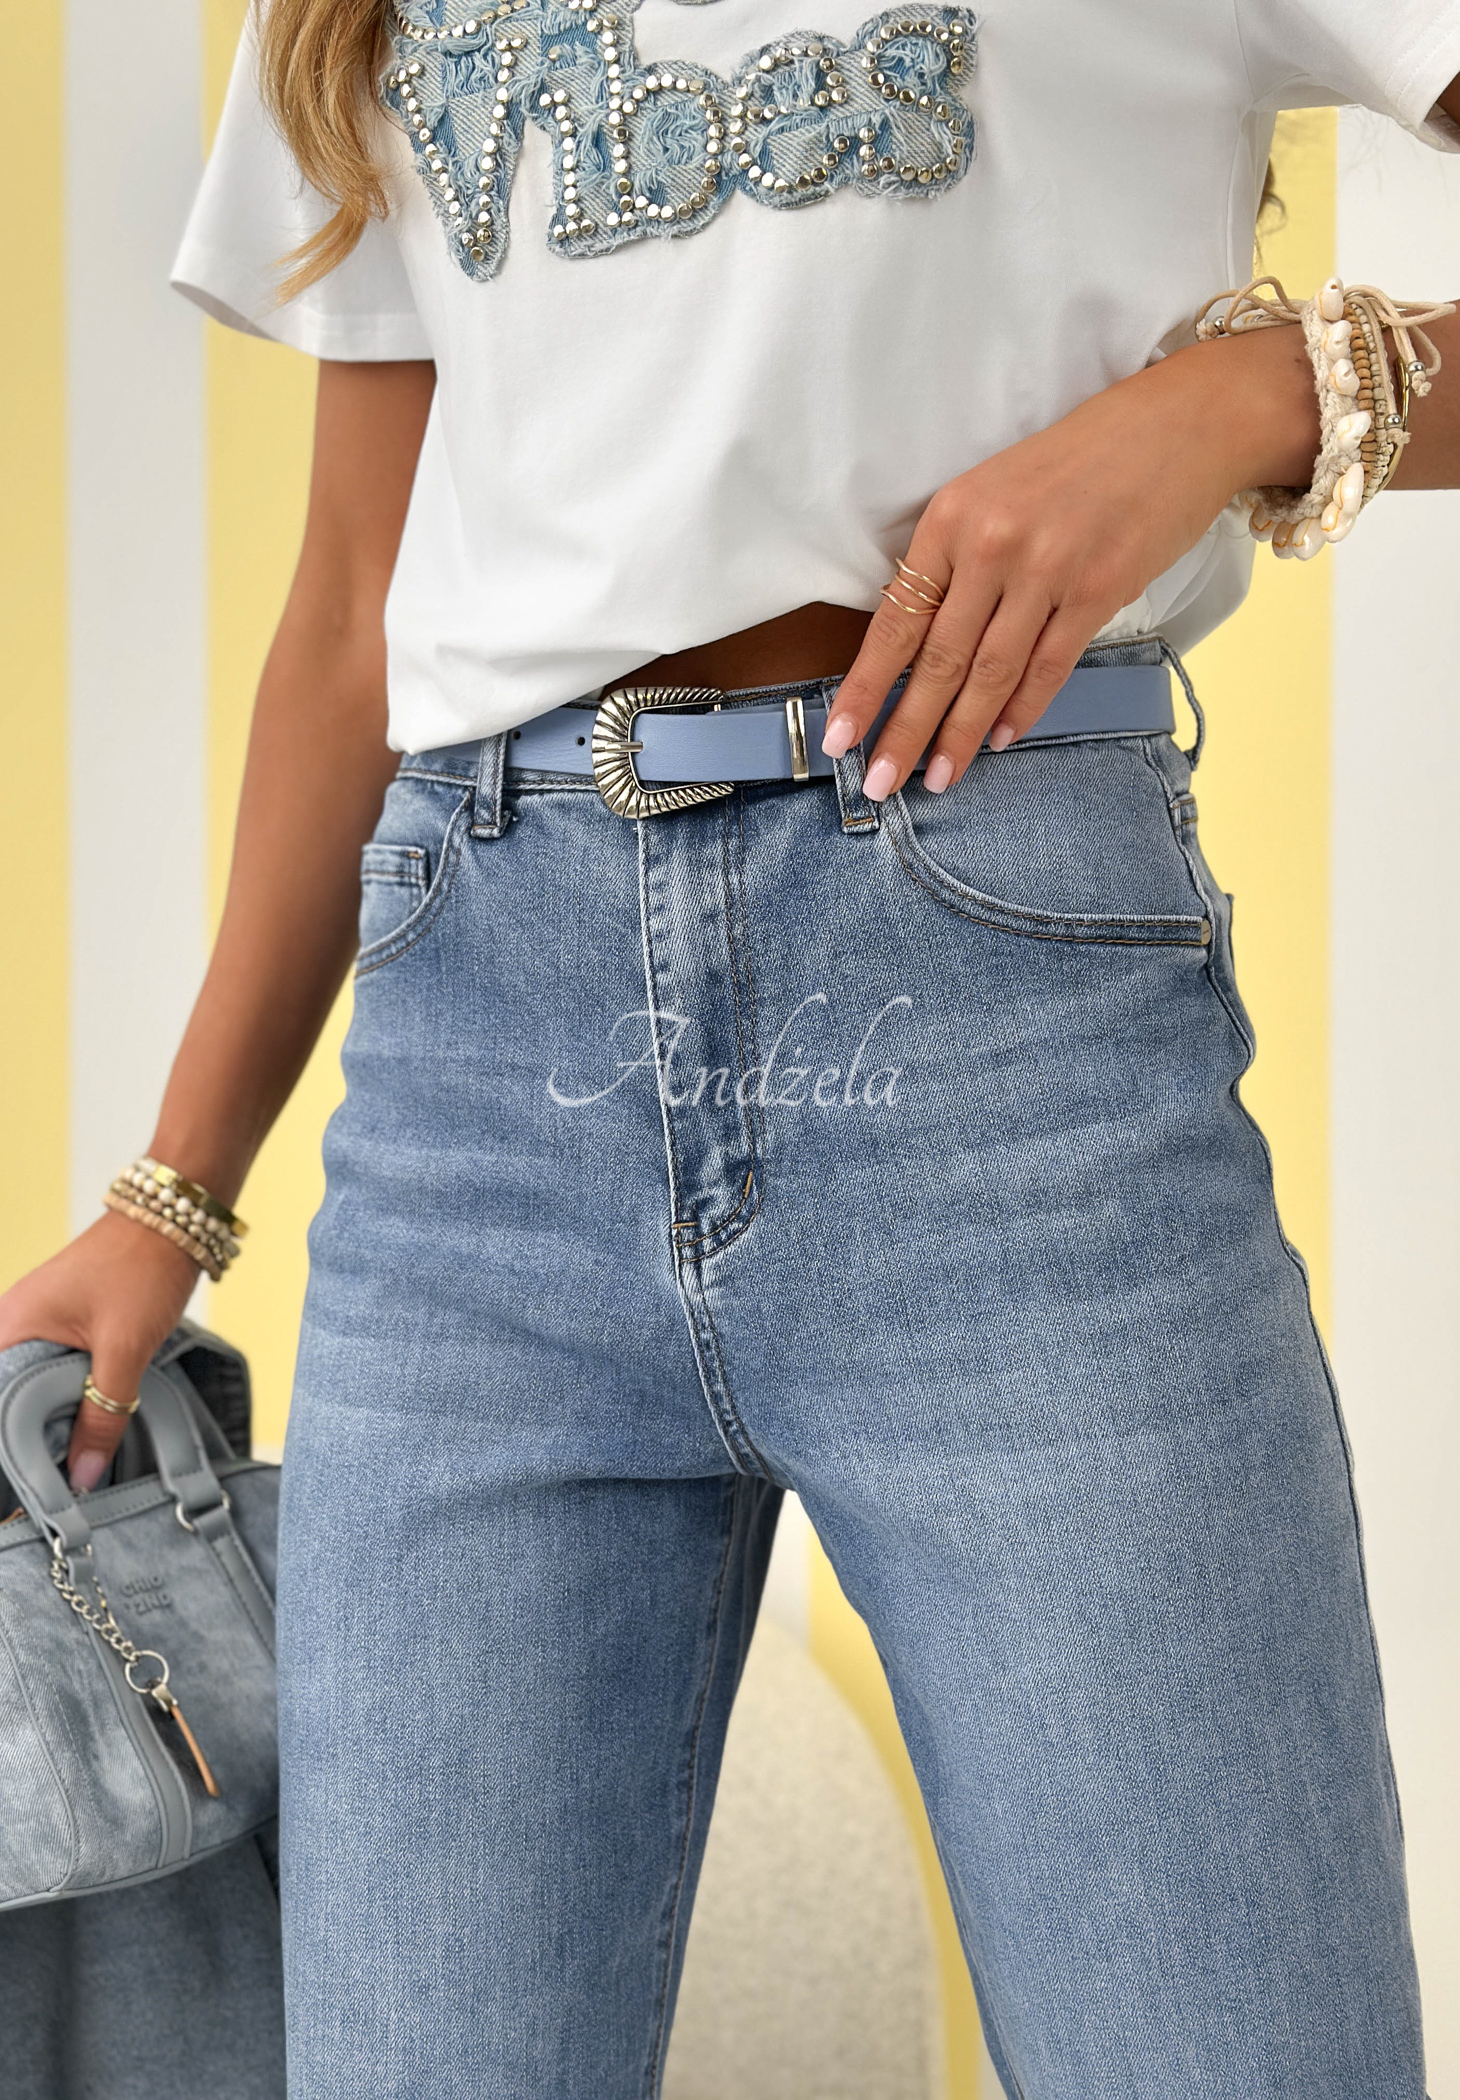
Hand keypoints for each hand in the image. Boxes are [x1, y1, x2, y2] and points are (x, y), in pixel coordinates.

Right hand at [0, 1213, 199, 1494]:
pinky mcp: (63, 1322)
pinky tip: (85, 1424)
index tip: (19, 1484)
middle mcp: (11, 1324)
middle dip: (26, 1438)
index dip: (5, 1442)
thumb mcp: (124, 1351)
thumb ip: (102, 1415)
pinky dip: (65, 1398)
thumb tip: (81, 1477)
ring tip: (71, 1462)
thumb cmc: (141, 1270)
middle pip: (5, 1399)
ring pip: (30, 1387)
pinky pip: (50, 1370)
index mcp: (8, 1328)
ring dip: (48, 1420)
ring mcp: (36, 1321)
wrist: (174, 1217)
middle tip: (53, 1481)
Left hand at [824, 325, 1319, 796]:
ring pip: (990, 673)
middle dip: (905, 730)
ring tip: (936, 779)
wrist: (1178, 427)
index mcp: (951, 517)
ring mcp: (1047, 569)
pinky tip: (999, 741)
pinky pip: (1048, 666)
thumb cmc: (1078, 462)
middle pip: (937, 660)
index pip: (895, 621)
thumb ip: (956, 560)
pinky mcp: (1099, 590)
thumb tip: (918, 643)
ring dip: (959, 735)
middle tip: (880, 784)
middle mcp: (992, 544)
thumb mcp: (994, 492)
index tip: (838, 738)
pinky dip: (1022, 709)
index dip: (864, 689)